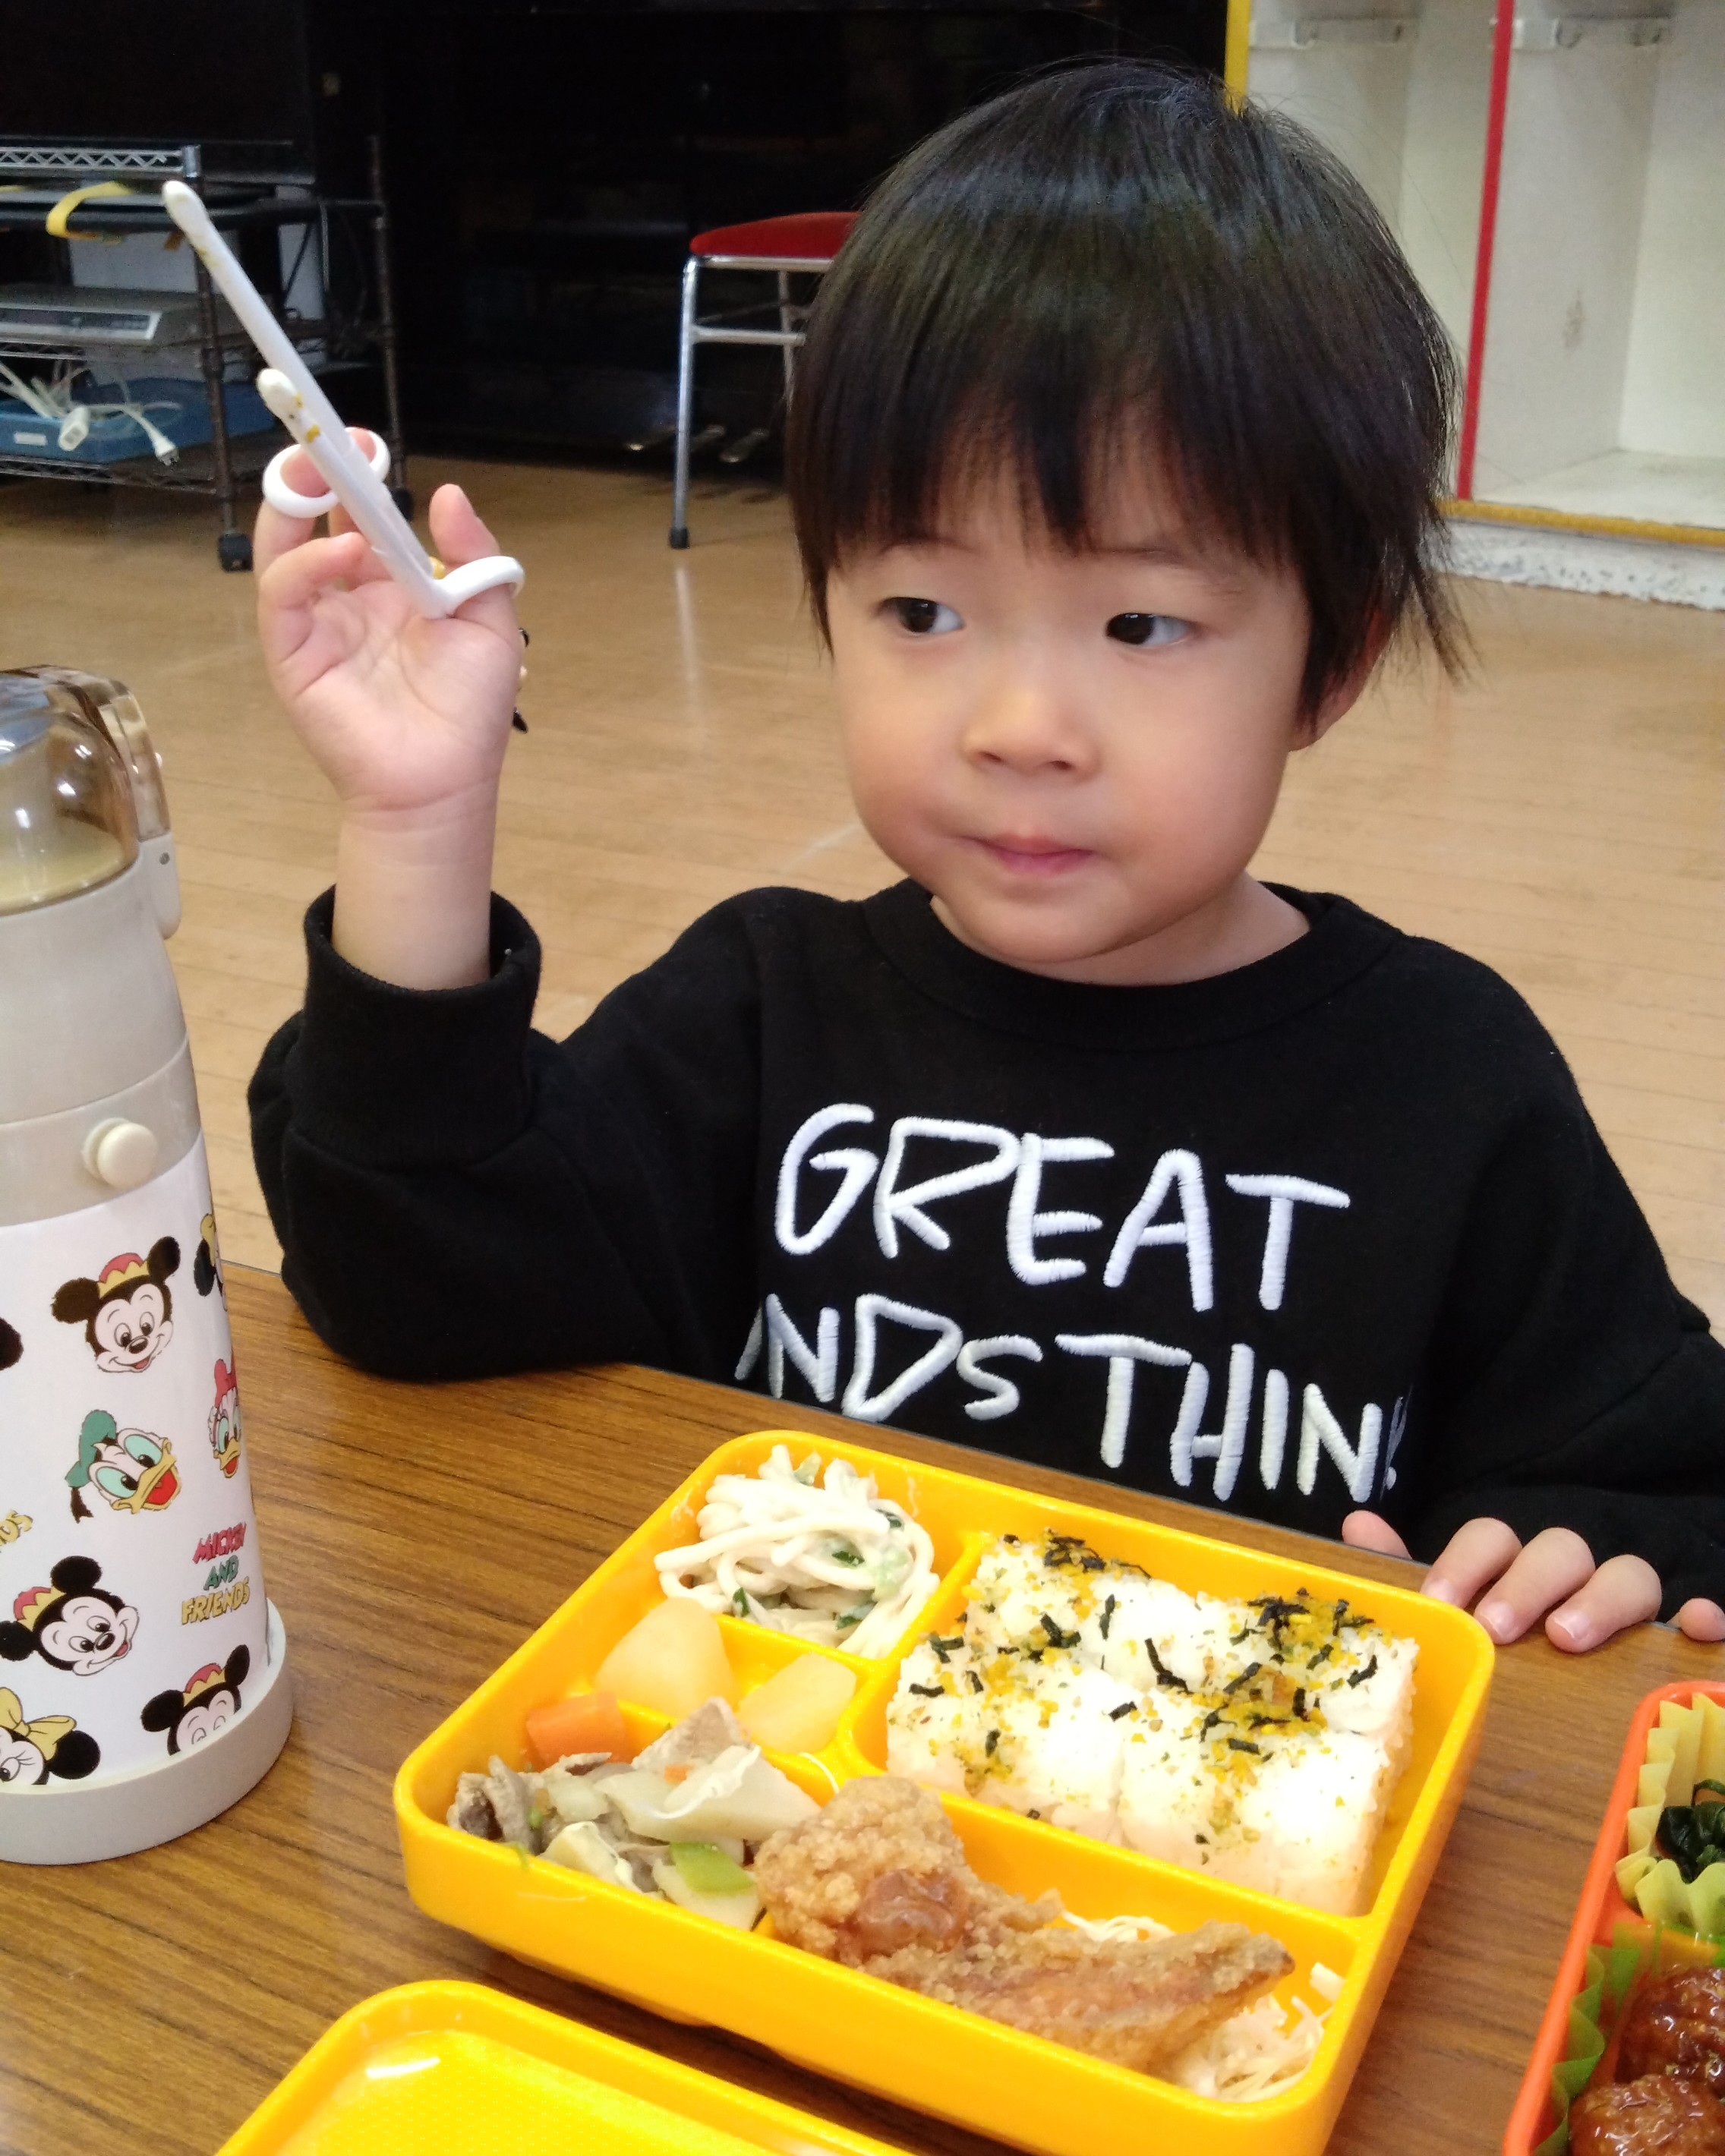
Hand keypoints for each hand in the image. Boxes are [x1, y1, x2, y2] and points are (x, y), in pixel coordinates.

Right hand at [253, 446, 522, 819]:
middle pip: (312, 521)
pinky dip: (305, 565)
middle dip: (313, 474)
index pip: (360, 517)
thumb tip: (447, 493)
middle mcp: (346, 598)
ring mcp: (315, 624)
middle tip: (329, 441)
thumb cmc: (470, 710)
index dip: (359, 477)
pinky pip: (284, 596)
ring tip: (314, 470)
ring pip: (282, 548)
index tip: (366, 442)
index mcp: (390, 586)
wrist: (442, 782)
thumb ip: (474, 558)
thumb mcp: (490, 621)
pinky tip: (341, 553)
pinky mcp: (292, 654)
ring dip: (292, 503)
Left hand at [1342, 1511, 1724, 1652]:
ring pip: (1628, 1573)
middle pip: (1560, 1549)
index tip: (1442, 1603)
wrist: (1581, 1730)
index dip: (1465, 1562)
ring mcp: (1626, 1611)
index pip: (1491, 1538)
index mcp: (1512, 1573)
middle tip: (1499, 1628)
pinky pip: (1706, 1617)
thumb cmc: (1508, 1664)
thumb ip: (1410, 1578)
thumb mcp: (1458, 1623)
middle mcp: (1572, 1581)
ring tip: (1567, 1639)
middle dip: (1527, 1581)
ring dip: (1599, 1597)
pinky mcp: (1677, 1650)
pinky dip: (1707, 1618)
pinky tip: (1696, 1630)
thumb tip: (1357, 1522)